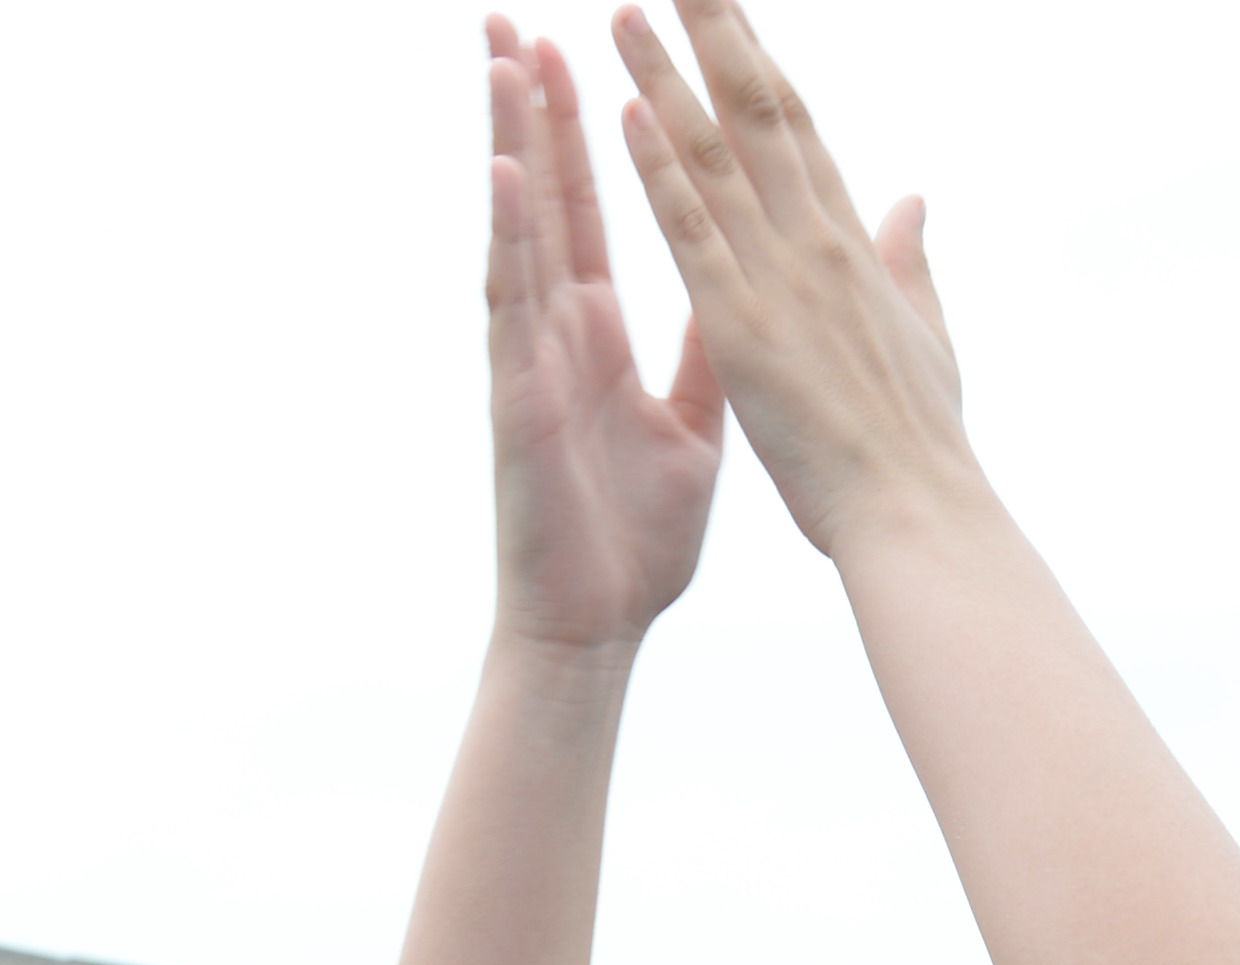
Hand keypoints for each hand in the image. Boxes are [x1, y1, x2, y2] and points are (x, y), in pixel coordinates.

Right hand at [482, 19, 726, 656]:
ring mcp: (529, 362)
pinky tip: (504, 174)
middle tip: (520, 20)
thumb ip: (708, 350)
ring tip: (506, 59)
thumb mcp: (694, 425)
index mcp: (600, 334)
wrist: (596, 630)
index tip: (590, 47)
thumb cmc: (633, 544)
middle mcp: (556, 334)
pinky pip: (510, 308)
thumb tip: (735, 289)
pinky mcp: (517, 402)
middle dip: (536, 108)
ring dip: (512, 146)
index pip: (595, 207)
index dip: (593, 127)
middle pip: (546, 197)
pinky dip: (507, 239)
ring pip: (520, 233)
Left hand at [609, 0, 969, 561]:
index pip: (800, 134)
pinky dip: (663, 172)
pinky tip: (631, 114)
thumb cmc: (917, 443)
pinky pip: (694, 236)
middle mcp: (819, 242)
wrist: (915, 513)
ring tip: (627, 12)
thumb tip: (913, 201)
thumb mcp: (923, 335)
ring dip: (670, 80)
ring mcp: (782, 280)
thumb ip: (910, 263)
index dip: (762, 64)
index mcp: (851, 246)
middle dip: (720, 35)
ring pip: (718, 157)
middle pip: (762, 115)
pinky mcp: (745, 329)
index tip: (728, 12)